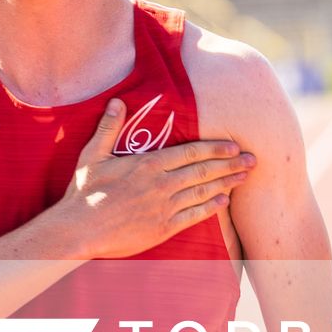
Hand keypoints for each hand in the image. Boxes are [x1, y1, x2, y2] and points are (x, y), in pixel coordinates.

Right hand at [51, 98, 254, 259]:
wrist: (78, 230)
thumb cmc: (83, 193)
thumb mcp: (92, 155)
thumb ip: (108, 128)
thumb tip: (117, 102)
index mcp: (147, 164)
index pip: (190, 153)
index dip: (215, 148)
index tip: (234, 144)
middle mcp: (161, 184)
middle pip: (204, 171)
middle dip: (230, 164)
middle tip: (253, 159)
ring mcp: (163, 208)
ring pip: (203, 192)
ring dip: (227, 183)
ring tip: (245, 176)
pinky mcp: (162, 228)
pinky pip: (194, 216)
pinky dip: (211, 207)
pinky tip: (224, 200)